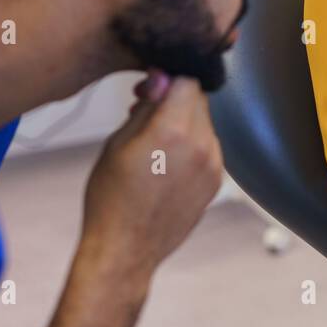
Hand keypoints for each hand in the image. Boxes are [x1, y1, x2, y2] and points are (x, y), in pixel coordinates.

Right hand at [46, 70, 223, 326]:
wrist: (125, 249)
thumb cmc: (110, 197)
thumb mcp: (117, 143)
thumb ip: (146, 106)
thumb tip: (161, 78)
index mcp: (173, 131)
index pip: (187, 80)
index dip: (168, 78)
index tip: (150, 86)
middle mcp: (201, 145)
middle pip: (198, 100)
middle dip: (175, 98)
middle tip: (146, 109)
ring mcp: (213, 165)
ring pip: (204, 123)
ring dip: (184, 121)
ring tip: (154, 141)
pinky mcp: (216, 181)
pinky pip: (209, 147)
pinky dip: (192, 144)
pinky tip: (167, 161)